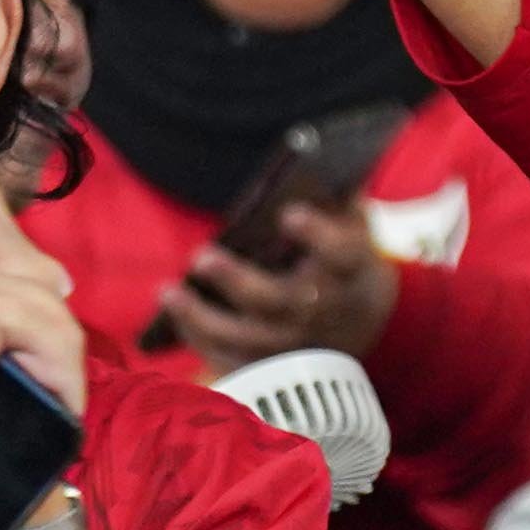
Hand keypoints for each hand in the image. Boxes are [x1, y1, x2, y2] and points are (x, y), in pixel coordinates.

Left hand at [148, 199, 398, 366]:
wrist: (361, 316)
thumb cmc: (342, 254)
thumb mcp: (350, 221)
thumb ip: (332, 195)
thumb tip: (300, 163)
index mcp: (351, 269)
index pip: (341, 253)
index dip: (318, 235)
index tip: (288, 213)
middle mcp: (325, 313)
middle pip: (280, 302)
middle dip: (238, 282)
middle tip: (201, 256)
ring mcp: (297, 345)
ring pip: (247, 338)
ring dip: (203, 318)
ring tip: (168, 291)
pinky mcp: (272, 366)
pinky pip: (230, 359)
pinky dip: (197, 337)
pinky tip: (173, 308)